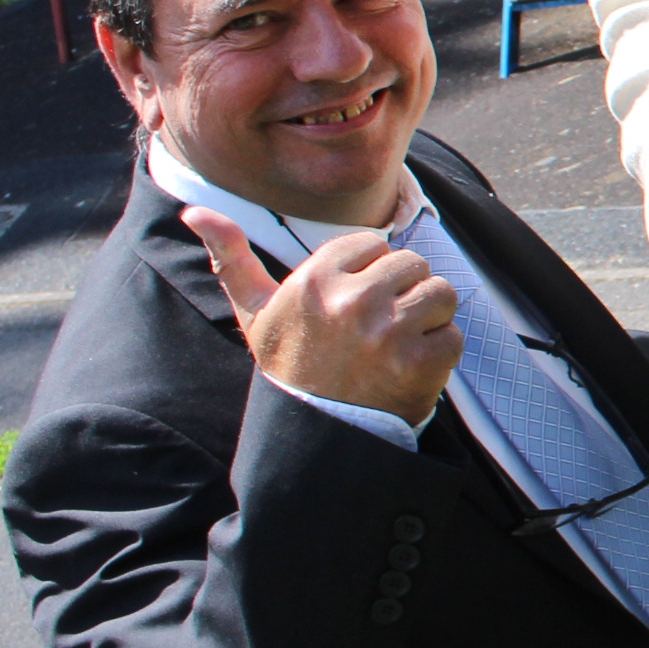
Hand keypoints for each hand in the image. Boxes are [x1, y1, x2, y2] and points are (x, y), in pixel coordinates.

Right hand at [183, 210, 463, 428]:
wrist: (314, 435)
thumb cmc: (289, 367)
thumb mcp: (254, 314)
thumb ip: (232, 260)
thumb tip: (194, 212)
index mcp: (315, 281)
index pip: (372, 244)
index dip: (367, 275)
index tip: (349, 308)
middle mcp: (352, 300)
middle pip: (412, 264)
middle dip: (402, 293)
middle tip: (375, 331)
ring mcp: (389, 331)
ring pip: (440, 293)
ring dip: (427, 320)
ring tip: (396, 346)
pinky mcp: (422, 361)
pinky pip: (454, 334)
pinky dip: (439, 354)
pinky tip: (408, 370)